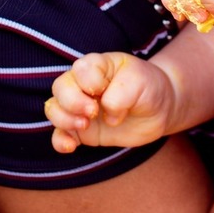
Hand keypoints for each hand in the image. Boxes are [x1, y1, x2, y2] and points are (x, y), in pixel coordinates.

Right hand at [46, 52, 175, 151]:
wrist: (159, 110)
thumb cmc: (148, 88)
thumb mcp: (142, 83)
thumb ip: (121, 94)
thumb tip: (106, 114)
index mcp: (98, 66)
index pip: (80, 69)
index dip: (90, 82)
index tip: (106, 89)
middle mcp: (83, 85)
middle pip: (60, 88)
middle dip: (72, 102)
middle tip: (93, 112)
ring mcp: (79, 108)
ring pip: (53, 109)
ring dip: (65, 119)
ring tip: (86, 125)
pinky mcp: (81, 130)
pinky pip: (59, 135)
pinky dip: (60, 141)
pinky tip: (71, 147)